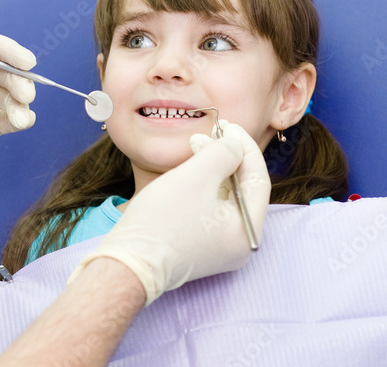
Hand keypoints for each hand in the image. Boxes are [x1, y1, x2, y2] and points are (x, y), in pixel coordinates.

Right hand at [70, 119, 269, 306]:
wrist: (128, 261)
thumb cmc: (163, 219)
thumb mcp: (196, 176)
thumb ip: (223, 153)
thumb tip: (234, 145)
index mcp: (247, 230)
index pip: (258, 179)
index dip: (245, 148)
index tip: (229, 126)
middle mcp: (240, 243)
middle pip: (242, 189)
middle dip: (227, 157)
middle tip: (210, 134)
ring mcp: (220, 249)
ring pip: (226, 198)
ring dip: (214, 170)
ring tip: (195, 147)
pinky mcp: (201, 248)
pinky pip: (212, 210)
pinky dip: (205, 188)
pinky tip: (189, 172)